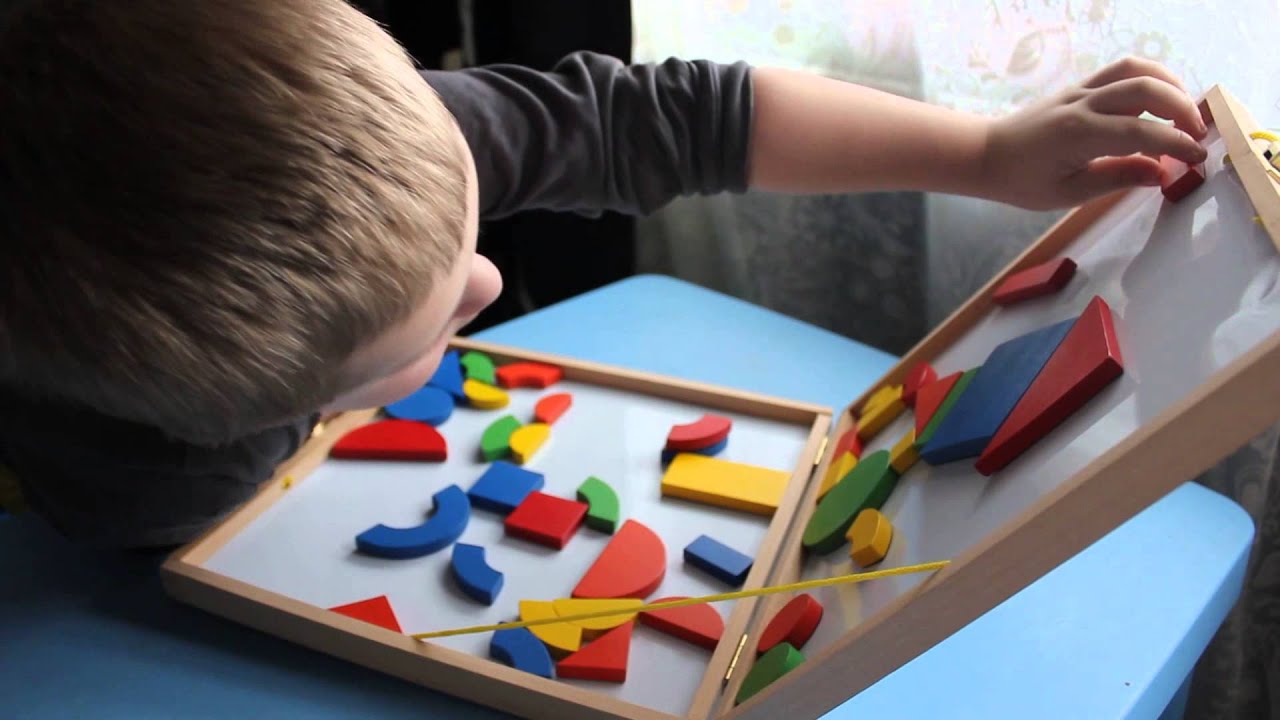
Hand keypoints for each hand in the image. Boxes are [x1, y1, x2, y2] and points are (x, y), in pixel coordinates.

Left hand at [981, 56, 1208, 210]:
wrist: (986, 154)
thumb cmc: (1022, 181)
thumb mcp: (1068, 193)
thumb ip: (1117, 178)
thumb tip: (1162, 173)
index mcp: (1078, 134)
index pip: (1142, 132)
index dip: (1176, 144)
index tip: (1198, 157)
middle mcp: (1082, 104)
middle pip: (1146, 89)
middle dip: (1182, 109)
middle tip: (1198, 135)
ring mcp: (1080, 90)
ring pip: (1136, 69)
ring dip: (1170, 85)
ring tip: (1185, 113)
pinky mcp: (1079, 86)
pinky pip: (1121, 70)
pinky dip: (1150, 78)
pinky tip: (1161, 100)